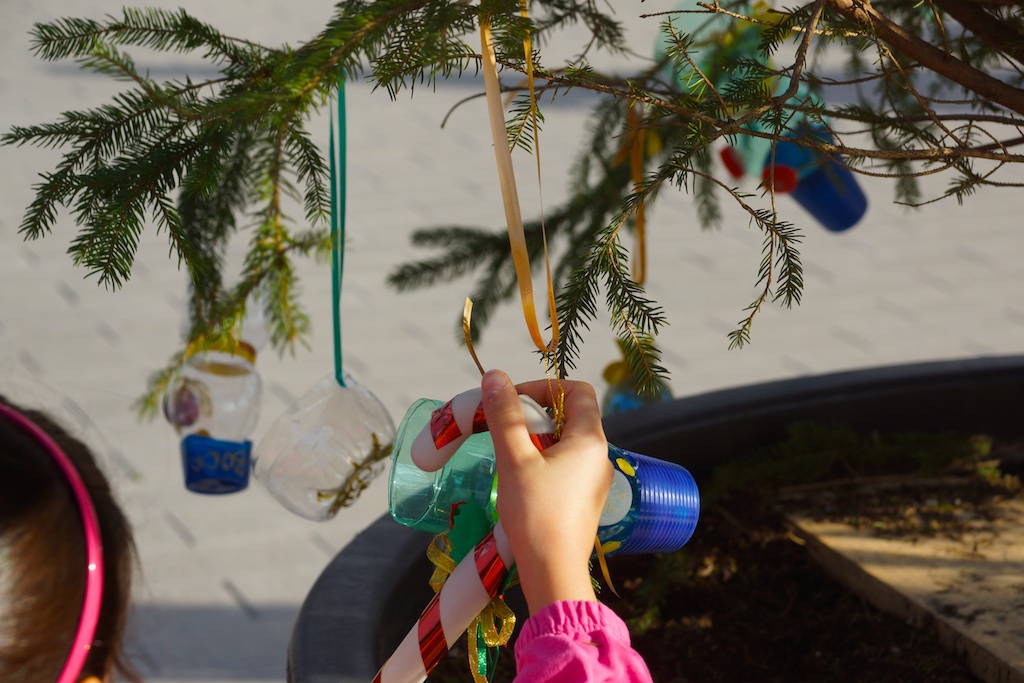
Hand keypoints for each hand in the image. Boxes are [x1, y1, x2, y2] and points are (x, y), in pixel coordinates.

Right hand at [480, 369, 611, 614]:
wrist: (553, 574)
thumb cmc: (536, 514)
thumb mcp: (515, 459)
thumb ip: (506, 416)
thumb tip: (495, 376)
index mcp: (591, 440)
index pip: (579, 390)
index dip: (546, 387)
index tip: (514, 400)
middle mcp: (601, 457)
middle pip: (571, 417)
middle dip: (535, 416)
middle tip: (505, 430)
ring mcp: (595, 482)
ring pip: (566, 444)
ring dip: (537, 441)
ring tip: (510, 459)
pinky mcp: (585, 502)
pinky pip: (566, 469)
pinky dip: (544, 464)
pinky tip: (521, 484)